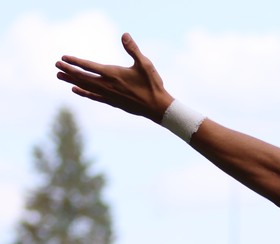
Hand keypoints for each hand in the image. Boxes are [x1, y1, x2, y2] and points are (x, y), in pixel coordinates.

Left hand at [55, 33, 173, 121]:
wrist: (157, 107)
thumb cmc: (152, 84)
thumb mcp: (145, 64)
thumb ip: (133, 50)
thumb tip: (124, 35)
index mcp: (113, 74)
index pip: (89, 67)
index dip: (75, 62)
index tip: (63, 58)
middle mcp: (107, 85)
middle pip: (83, 77)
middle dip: (68, 71)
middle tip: (56, 66)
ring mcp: (109, 95)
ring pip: (86, 87)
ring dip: (72, 81)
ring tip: (60, 77)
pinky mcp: (112, 102)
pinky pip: (93, 96)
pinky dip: (83, 93)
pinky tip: (75, 90)